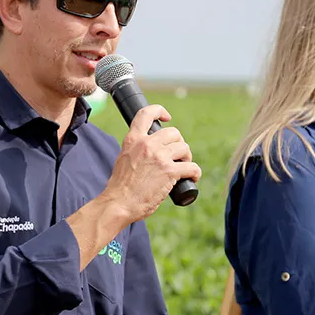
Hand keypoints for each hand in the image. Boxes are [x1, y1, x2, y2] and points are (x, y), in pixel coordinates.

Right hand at [103, 104, 200, 222]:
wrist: (119, 203)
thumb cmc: (120, 187)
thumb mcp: (123, 159)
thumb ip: (135, 150)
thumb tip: (147, 153)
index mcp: (133, 140)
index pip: (146, 113)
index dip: (159, 111)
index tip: (167, 117)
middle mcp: (147, 144)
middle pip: (174, 132)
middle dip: (179, 143)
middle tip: (178, 156)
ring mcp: (159, 157)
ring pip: (184, 147)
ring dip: (187, 158)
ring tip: (184, 168)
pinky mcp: (170, 171)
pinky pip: (192, 167)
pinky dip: (195, 173)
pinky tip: (192, 178)